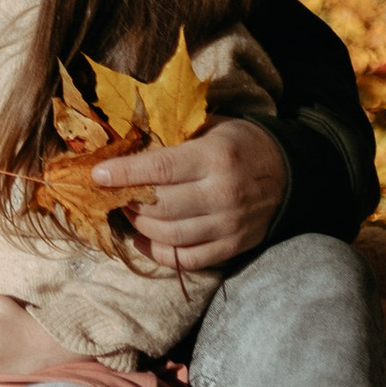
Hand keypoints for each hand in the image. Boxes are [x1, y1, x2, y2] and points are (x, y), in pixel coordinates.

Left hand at [97, 118, 287, 272]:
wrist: (287, 170)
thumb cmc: (239, 143)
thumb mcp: (210, 127)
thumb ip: (172, 138)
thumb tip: (123, 146)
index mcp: (214, 158)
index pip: (159, 169)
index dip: (124, 173)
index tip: (98, 175)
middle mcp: (223, 194)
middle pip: (161, 207)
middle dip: (128, 201)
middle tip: (114, 193)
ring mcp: (230, 225)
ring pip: (171, 236)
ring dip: (140, 226)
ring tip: (128, 211)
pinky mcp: (234, 246)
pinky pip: (189, 259)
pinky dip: (160, 254)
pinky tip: (143, 239)